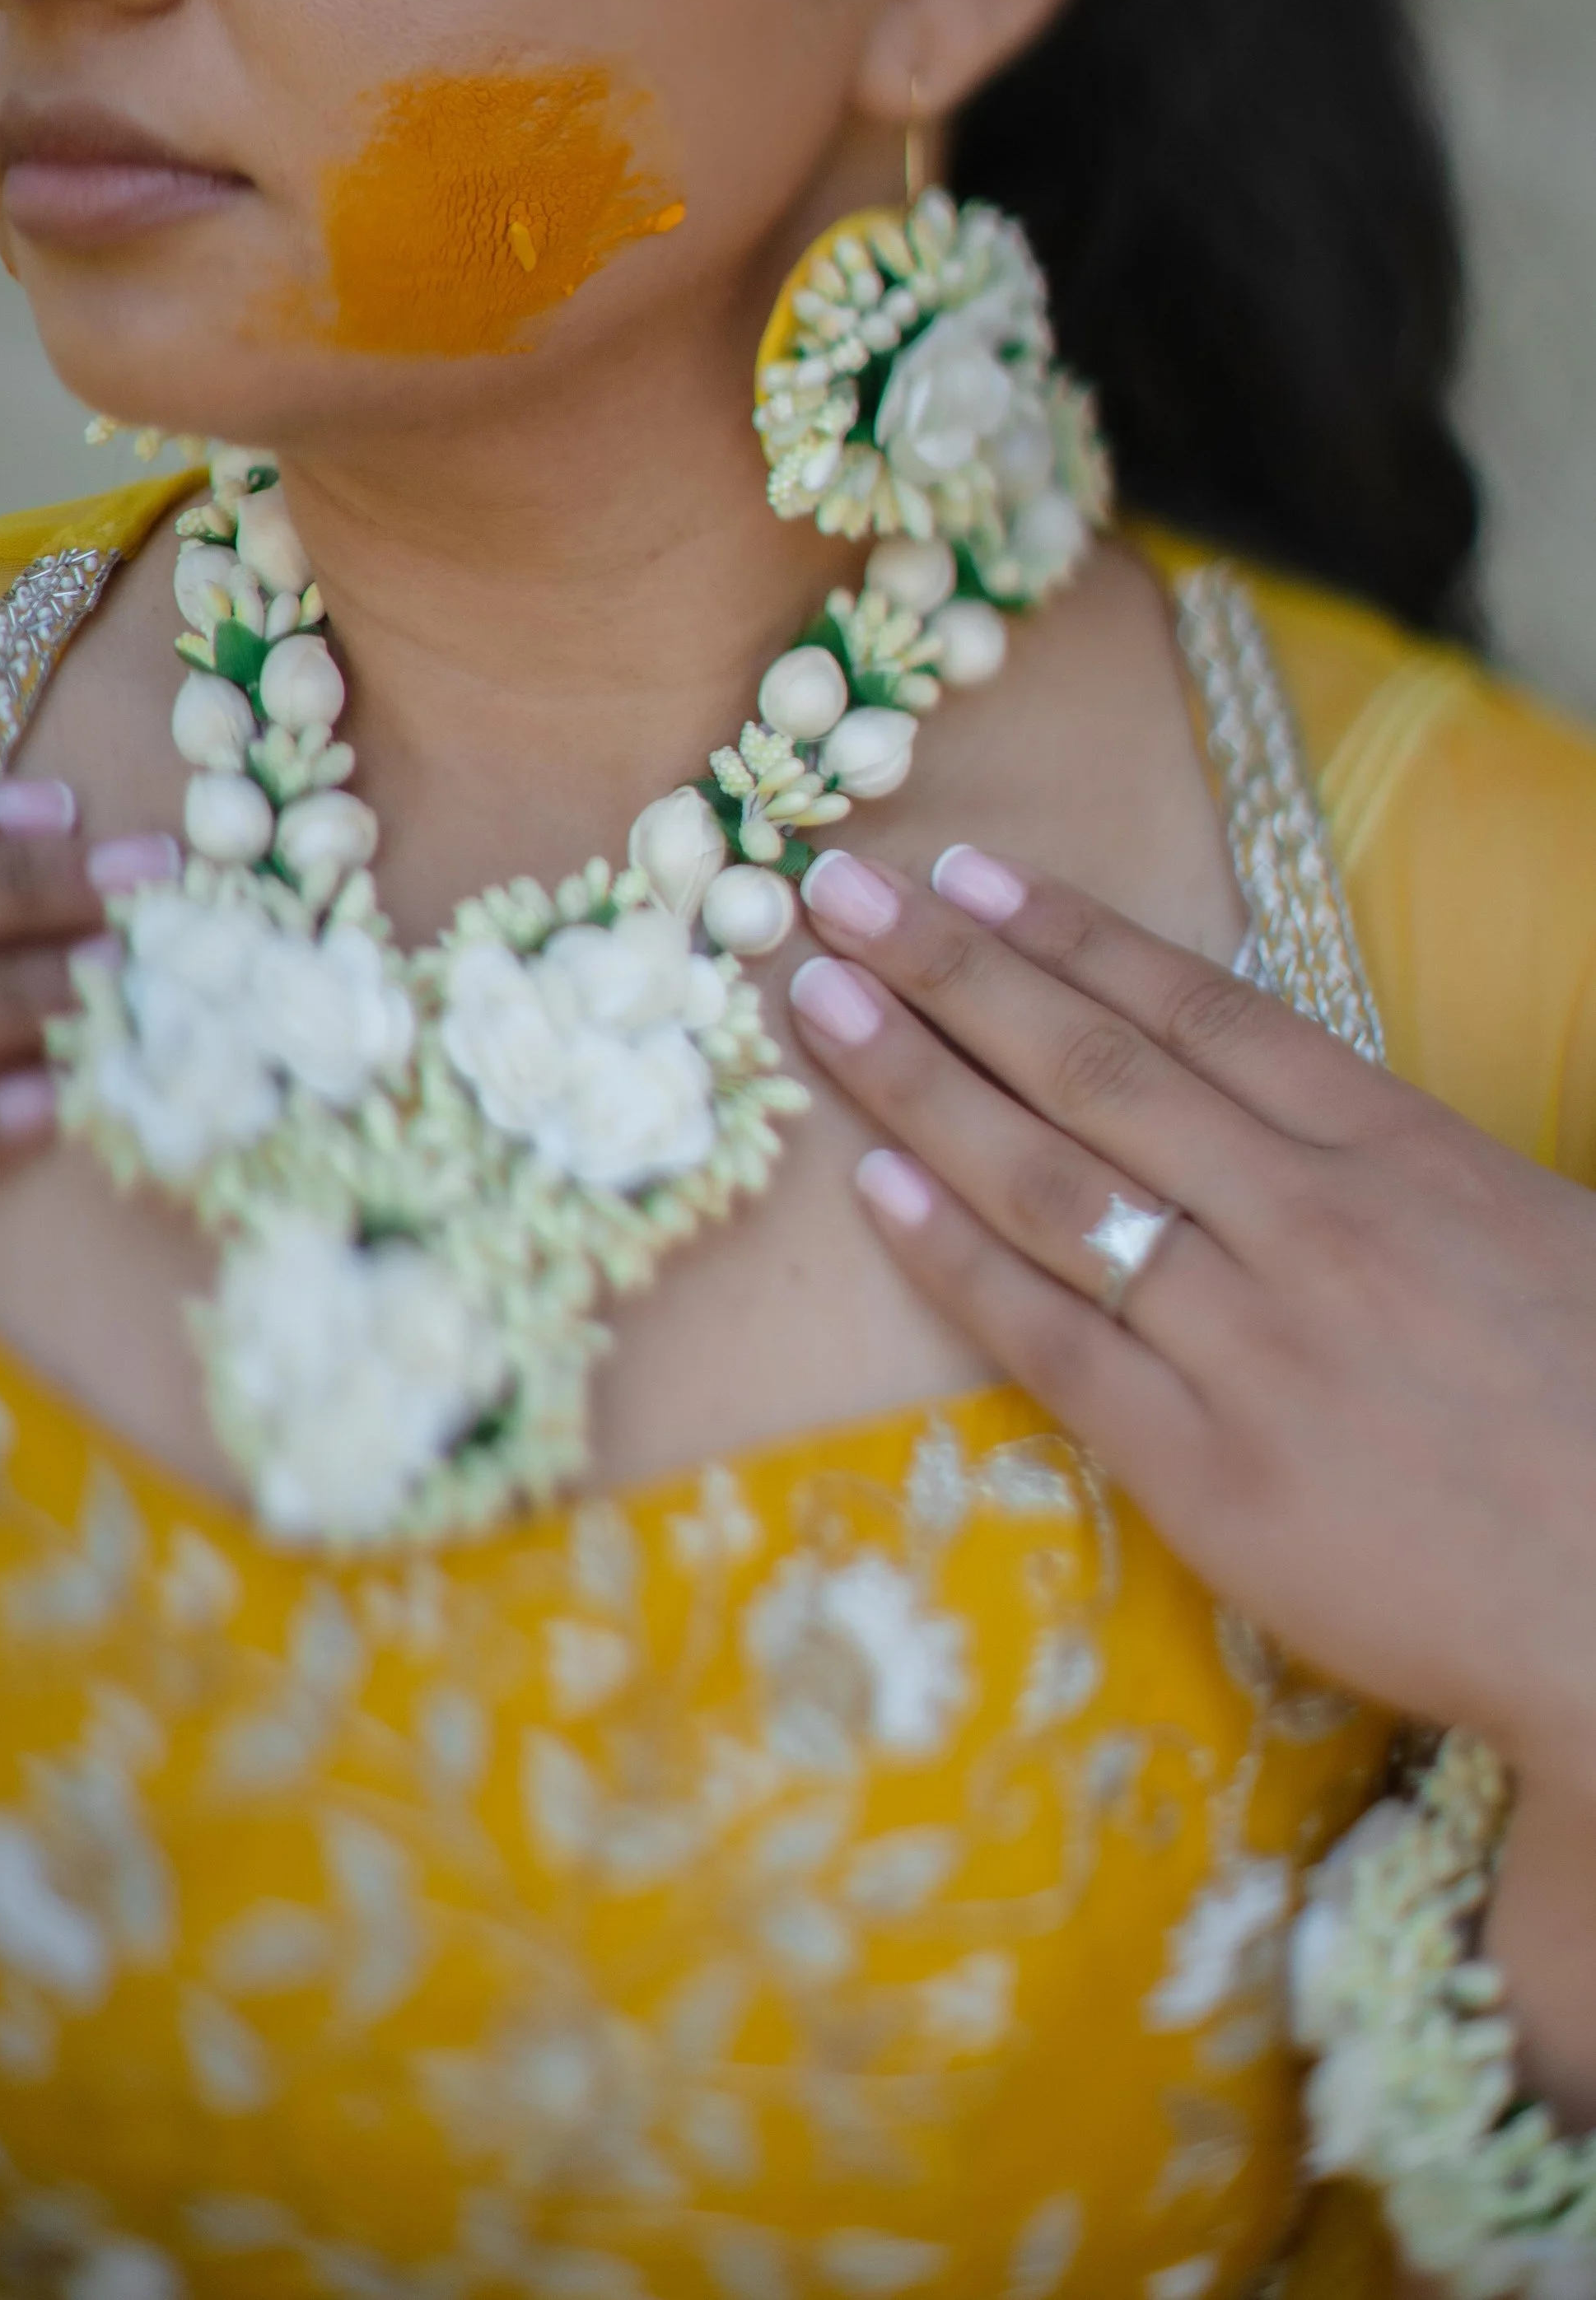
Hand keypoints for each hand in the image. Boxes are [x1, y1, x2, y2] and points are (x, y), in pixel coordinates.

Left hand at [786, 844, 1595, 1797]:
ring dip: (919, 1081)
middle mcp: (1310, 1225)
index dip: (1070, 933)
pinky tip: (872, 1182)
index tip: (964, 873)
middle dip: (953, 971)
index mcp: (1398, 1152)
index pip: (1200, 1011)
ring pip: (1051, 1182)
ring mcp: (1250, 1346)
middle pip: (1095, 1068)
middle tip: (840, 895)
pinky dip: (953, 1256)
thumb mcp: (1528, 1230)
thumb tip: (1263, 1099)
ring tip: (820, 1004)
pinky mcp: (1206, 1472)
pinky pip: (1050, 1341)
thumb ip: (1385, 1158)